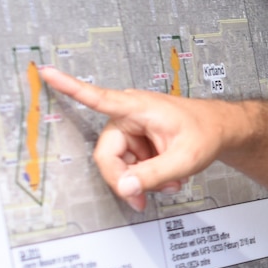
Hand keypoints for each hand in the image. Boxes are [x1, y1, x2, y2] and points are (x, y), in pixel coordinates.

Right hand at [38, 65, 235, 211]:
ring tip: (170, 181)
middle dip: (129, 179)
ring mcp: (131, 129)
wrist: (221, 130)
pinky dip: (146, 176)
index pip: (97, 98)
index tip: (46, 71)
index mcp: (137, 107)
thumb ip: (154, 175)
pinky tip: (166, 177)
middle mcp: (128, 115)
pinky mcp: (135, 141)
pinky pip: (130, 165)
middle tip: (146, 196)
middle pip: (108, 156)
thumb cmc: (206, 132)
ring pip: (119, 165)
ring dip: (142, 180)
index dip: (69, 87)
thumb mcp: (184, 159)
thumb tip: (124, 188)